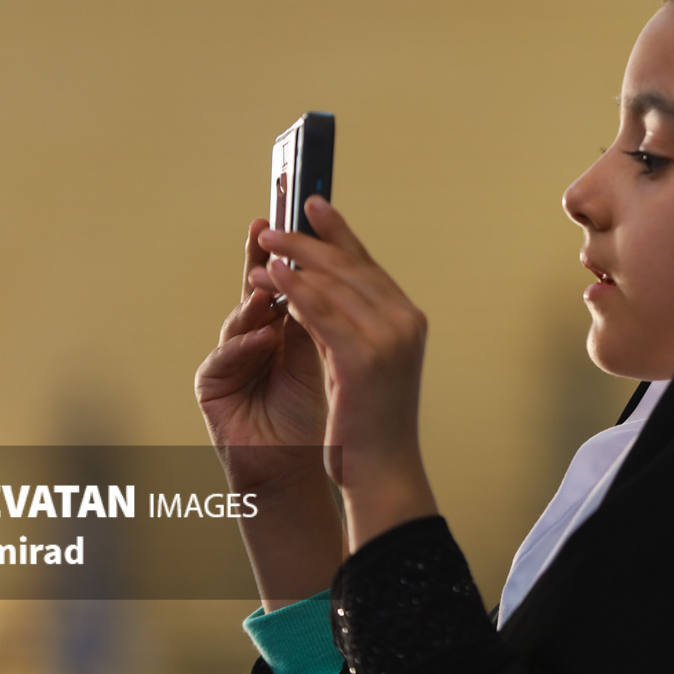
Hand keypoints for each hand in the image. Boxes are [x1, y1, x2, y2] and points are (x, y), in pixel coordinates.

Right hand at [196, 217, 329, 493]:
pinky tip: (265, 336)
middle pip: (255, 286)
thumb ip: (331, 317)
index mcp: (280, 324)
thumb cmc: (316, 415)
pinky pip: (224, 358)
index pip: (286, 277)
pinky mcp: (212, 386)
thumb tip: (355, 269)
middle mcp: (250, 334)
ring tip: (273, 281)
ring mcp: (229, 357)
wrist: (295, 470)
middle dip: (267, 257)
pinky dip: (245, 345)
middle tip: (274, 228)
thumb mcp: (330, 356)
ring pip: (239, 317)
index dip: (294, 247)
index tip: (303, 214)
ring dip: (258, 299)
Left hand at [252, 195, 436, 549]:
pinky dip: (292, 290)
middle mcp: (405, 322)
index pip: (367, 265)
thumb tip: (312, 288)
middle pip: (349, 266)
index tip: (314, 204)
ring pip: (333, 283)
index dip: (339, 231)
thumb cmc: (370, 423)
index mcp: (408, 320)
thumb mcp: (362, 362)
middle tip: (274, 226)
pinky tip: (269, 280)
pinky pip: (319, 312)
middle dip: (308, 241)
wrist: (384, 470)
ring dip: (293, 260)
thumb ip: (345, 324)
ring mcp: (389, 338)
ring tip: (264, 247)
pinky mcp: (363, 358)